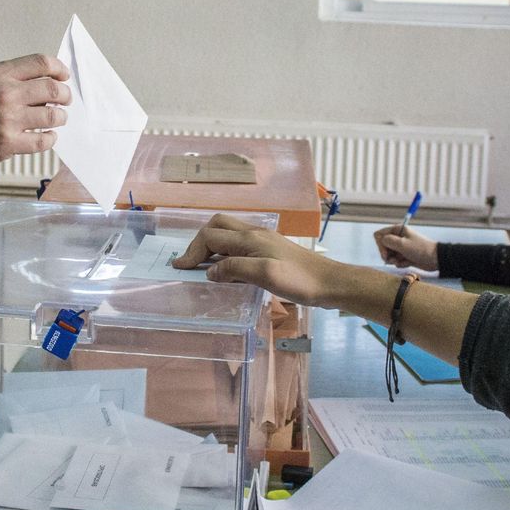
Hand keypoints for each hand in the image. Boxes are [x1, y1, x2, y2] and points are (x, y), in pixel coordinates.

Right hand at [0, 54, 71, 180]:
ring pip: (52, 115)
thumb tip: (44, 84)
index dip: (59, 69)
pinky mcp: (8, 144)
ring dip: (60, 118)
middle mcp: (5, 94)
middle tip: (66, 101)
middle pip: (52, 88)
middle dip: (65, 95)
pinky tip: (47, 137)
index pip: (41, 63)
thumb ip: (10, 80)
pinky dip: (50, 139)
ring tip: (57, 119)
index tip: (64, 76)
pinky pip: (43, 141)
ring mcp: (8, 119)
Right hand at [172, 214, 363, 307]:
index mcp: (250, 238)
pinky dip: (225, 254)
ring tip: (202, 266)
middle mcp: (254, 235)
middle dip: (199, 242)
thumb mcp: (265, 275)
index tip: (180, 268)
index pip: (211, 236)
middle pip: (217, 226)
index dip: (193, 251)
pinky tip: (226, 270)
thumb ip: (234, 269)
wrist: (330, 283)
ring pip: (228, 234)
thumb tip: (210, 271)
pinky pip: (239, 245)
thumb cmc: (300, 280)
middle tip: (189, 263)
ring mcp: (263, 241)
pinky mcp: (270, 251)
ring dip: (211, 246)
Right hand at [373, 225, 438, 269]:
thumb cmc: (420, 249)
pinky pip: (396, 260)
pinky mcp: (405, 255)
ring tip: (402, 261)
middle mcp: (398, 237)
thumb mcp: (402, 244)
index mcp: (397, 230)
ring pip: (389, 255)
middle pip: (383, 246)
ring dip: (393, 260)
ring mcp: (401, 247)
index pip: (379, 235)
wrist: (435, 259)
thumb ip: (387, 241)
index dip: (380, 245)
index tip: (386, 253)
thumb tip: (380, 240)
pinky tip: (407, 263)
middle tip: (394, 259)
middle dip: (387, 254)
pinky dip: (400, 263)